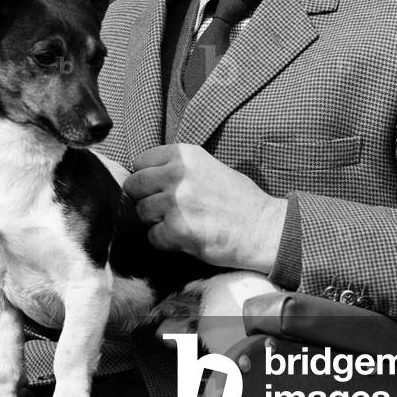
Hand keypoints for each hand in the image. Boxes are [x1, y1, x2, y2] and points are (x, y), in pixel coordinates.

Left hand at [123, 143, 286, 270]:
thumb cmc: (239, 199)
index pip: (140, 162)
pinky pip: (152, 237)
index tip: (155, 189)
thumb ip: (176, 168)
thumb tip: (144, 176)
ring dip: (154, 222)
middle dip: (143, 199)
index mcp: (184, 154)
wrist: (262, 228)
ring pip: (140, 213)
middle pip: (133, 186)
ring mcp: (175, 201)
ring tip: (177, 224)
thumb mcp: (208, 166)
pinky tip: (183, 238)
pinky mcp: (177, 229)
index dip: (145, 178)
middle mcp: (176, 174)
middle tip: (162, 210)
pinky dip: (164, 241)